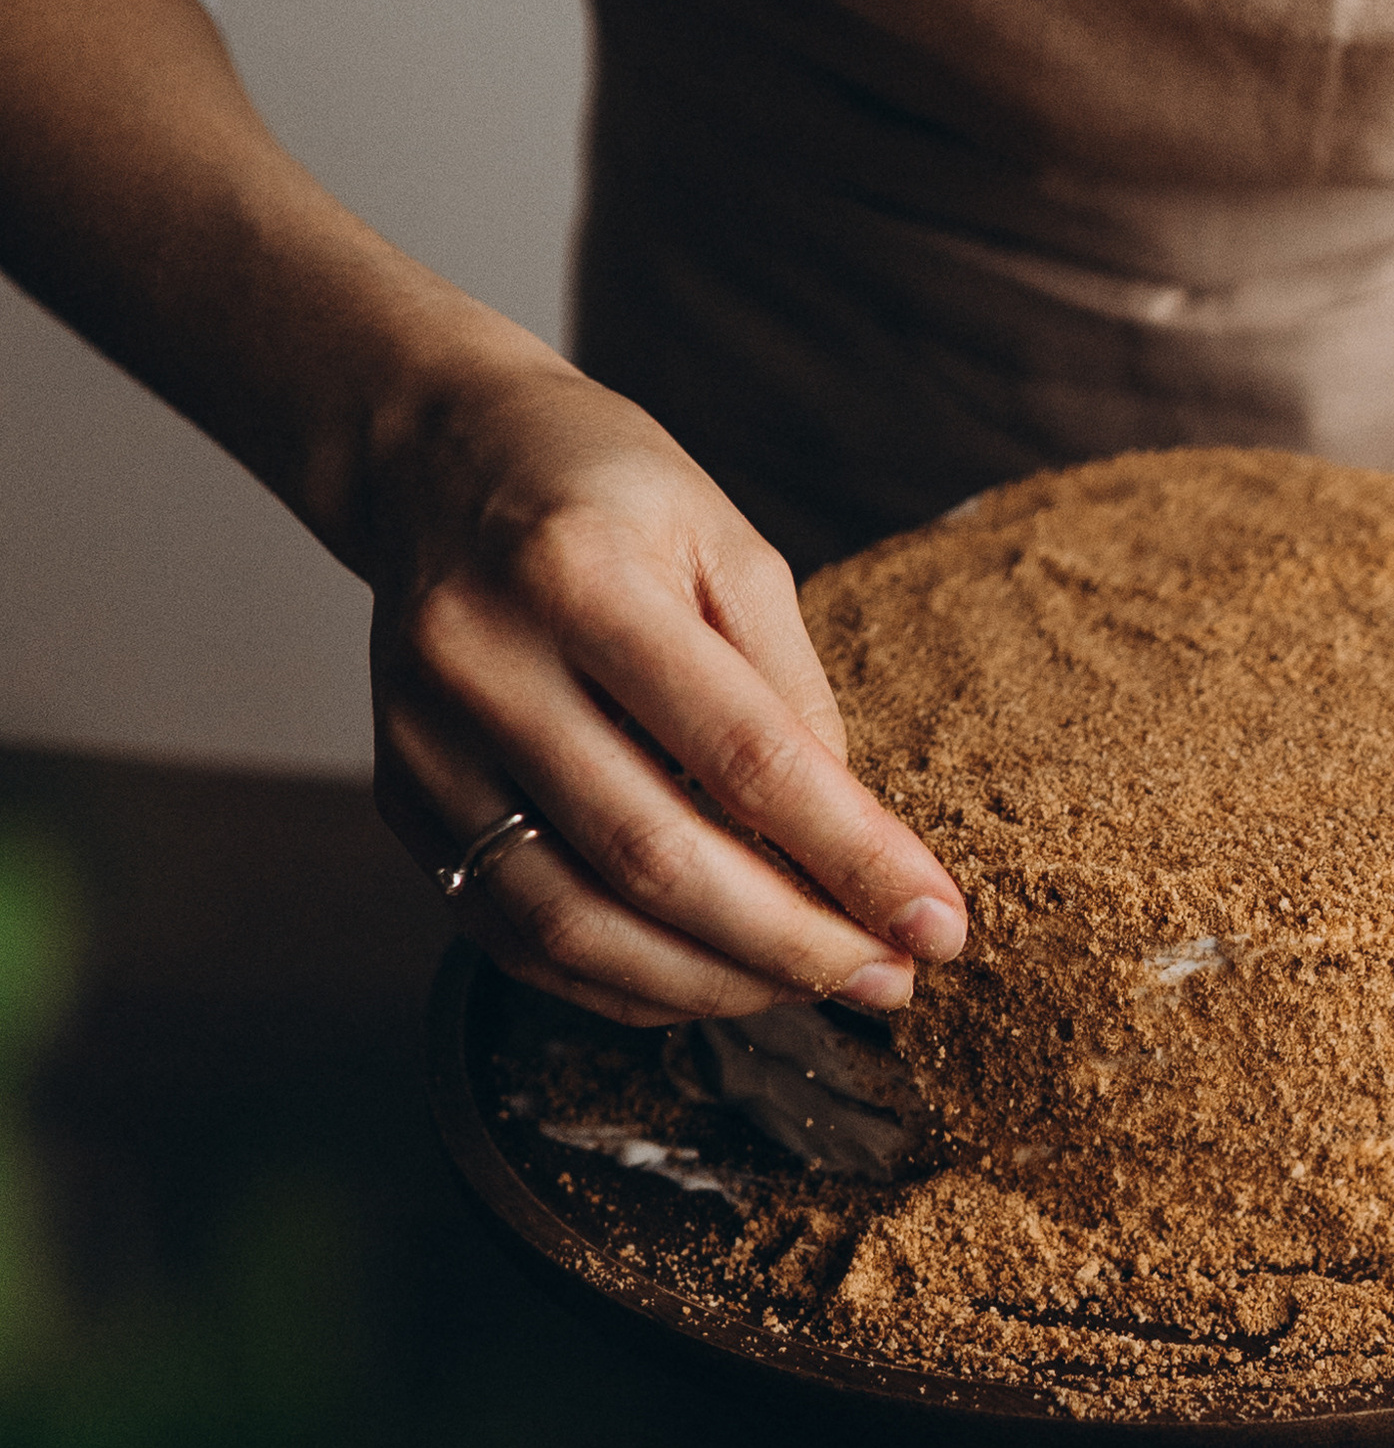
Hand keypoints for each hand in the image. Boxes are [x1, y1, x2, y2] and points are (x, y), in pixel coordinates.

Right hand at [364, 337, 967, 1025]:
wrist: (437, 460)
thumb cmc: (605, 493)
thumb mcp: (729, 543)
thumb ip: (792, 689)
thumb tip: (856, 847)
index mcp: (579, 576)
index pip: (741, 754)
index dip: (850, 855)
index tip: (937, 921)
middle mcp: (484, 666)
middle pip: (653, 858)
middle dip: (792, 943)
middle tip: (892, 980)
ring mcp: (426, 744)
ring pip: (575, 923)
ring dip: (714, 984)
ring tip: (816, 988)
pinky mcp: (401, 803)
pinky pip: (517, 937)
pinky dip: (627, 983)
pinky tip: (714, 981)